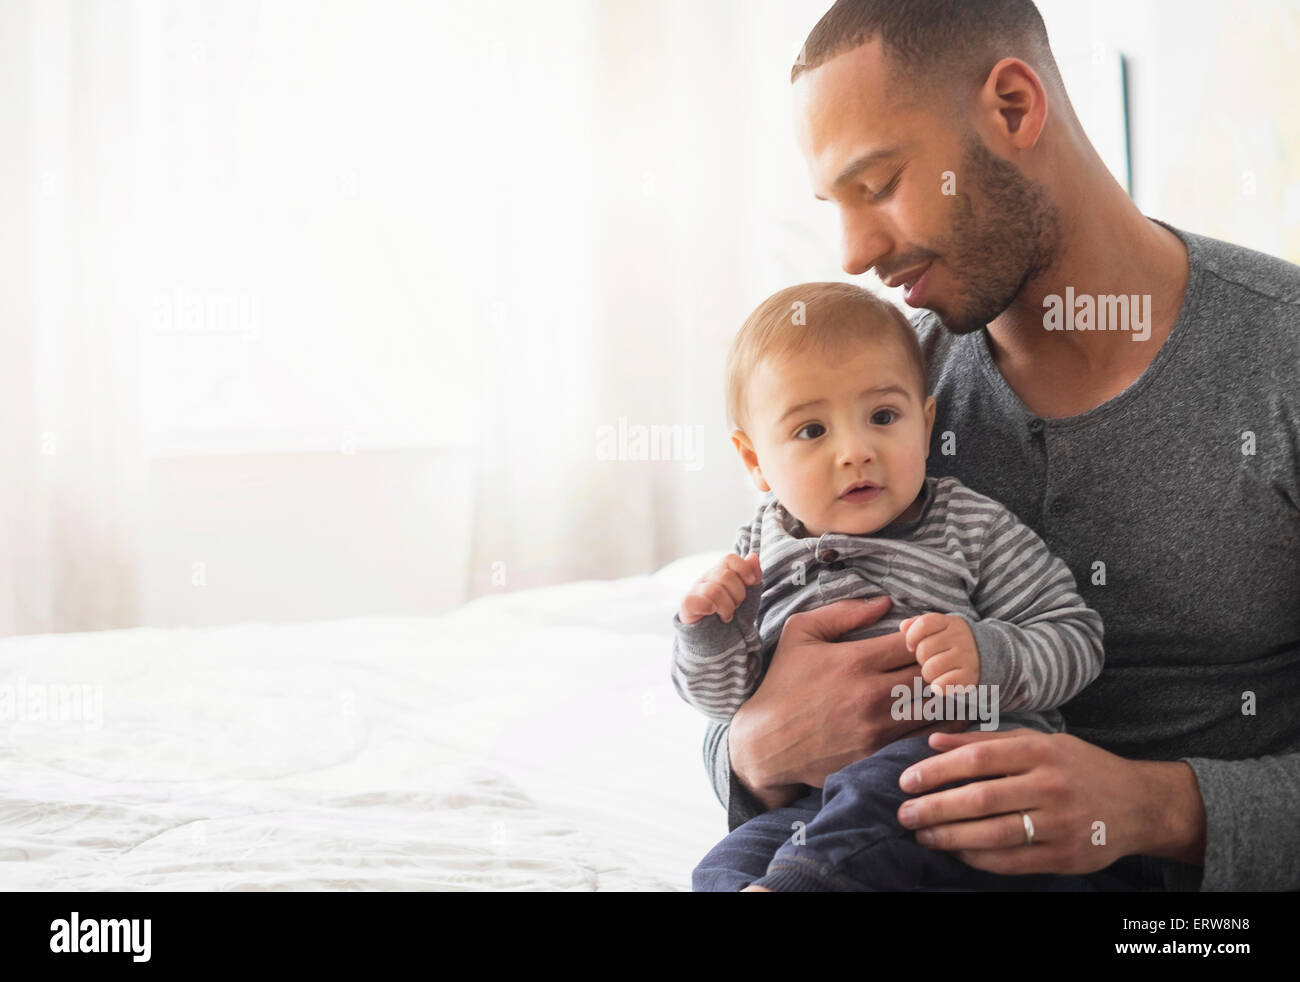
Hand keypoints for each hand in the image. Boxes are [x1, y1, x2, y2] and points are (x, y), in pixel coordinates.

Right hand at [678, 552, 761, 624]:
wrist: (718, 641)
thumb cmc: (731, 615)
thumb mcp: (748, 596)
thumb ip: (753, 576)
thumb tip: (753, 556)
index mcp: (721, 573)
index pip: (730, 559)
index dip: (743, 568)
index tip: (751, 582)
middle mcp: (707, 578)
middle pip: (726, 575)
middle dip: (738, 595)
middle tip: (736, 607)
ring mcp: (695, 590)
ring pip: (714, 590)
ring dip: (726, 607)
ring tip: (726, 616)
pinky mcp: (687, 604)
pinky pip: (697, 600)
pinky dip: (709, 608)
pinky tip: (712, 613)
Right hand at [728, 597, 969, 810]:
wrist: (765, 743)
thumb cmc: (782, 683)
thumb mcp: (800, 634)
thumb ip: (843, 612)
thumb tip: (885, 602)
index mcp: (856, 660)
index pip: (916, 643)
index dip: (929, 638)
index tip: (928, 641)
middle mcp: (871, 694)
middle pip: (934, 674)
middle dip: (945, 666)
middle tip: (948, 664)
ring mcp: (877, 729)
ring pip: (938, 708)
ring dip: (950, 696)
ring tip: (952, 688)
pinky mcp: (879, 756)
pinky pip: (926, 739)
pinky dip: (942, 727)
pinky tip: (942, 717)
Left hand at [895, 729, 1207, 874]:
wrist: (1140, 803)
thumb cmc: (1078, 767)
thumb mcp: (1039, 741)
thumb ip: (985, 740)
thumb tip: (933, 740)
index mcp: (1041, 751)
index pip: (978, 758)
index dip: (937, 770)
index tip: (906, 781)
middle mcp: (1051, 785)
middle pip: (981, 798)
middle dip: (936, 807)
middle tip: (904, 813)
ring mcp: (1060, 823)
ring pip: (994, 833)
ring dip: (951, 836)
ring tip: (923, 835)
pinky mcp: (1066, 855)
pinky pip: (1013, 860)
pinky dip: (979, 858)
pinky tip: (956, 851)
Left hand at [899, 613, 978, 692]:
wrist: (990, 654)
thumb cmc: (954, 641)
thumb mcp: (941, 627)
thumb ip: (919, 624)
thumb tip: (903, 627)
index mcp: (951, 622)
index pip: (923, 624)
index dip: (911, 636)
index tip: (912, 645)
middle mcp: (961, 638)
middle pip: (923, 650)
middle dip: (921, 658)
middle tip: (930, 660)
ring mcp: (967, 657)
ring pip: (930, 669)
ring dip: (928, 674)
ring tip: (937, 672)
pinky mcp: (970, 677)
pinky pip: (942, 685)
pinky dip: (938, 686)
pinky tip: (942, 683)